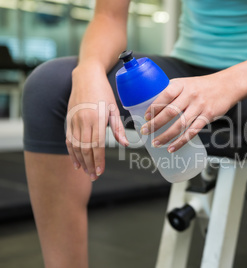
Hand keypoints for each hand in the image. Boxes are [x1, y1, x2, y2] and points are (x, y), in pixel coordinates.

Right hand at [65, 64, 128, 180]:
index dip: (98, 160)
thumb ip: (118, 128)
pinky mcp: (69, 120)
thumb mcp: (114, 108)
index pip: (97, 145)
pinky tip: (76, 162)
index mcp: (97, 119)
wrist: (86, 77)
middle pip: (85, 149)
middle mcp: (83, 121)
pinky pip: (68, 140)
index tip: (100, 172)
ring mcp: (74, 121)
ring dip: (81, 161)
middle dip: (90, 165)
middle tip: (94, 177)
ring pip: (75, 146)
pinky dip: (71, 153)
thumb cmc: (104, 92)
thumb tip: (126, 144)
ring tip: (87, 172)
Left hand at [140, 74, 234, 152]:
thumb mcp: (186, 83)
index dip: (154, 107)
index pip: (164, 96)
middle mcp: (190, 95)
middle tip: (145, 132)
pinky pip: (192, 132)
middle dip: (155, 124)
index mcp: (181, 85)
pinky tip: (172, 148)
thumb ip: (172, 92)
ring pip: (180, 124)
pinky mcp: (208, 116)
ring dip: (166, 136)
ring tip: (155, 143)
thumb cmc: (203, 85)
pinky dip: (180, 142)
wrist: (227, 85)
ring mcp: (200, 106)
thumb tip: (153, 106)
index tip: (146, 117)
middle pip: (170, 112)